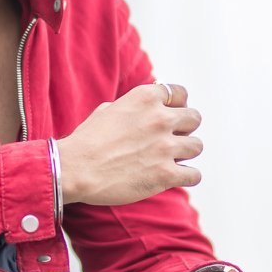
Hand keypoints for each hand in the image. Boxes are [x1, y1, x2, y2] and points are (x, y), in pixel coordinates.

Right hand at [56, 81, 202, 206]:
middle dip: (185, 129)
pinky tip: (175, 177)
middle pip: (194, 118)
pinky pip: (194, 174)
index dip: (177, 106)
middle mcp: (160, 118)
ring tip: (171, 159)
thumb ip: (132, 107)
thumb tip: (143, 110)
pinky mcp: (166, 174)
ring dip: (185, 153)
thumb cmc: (86, 141)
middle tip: (171, 139)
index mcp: (146, 98)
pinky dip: (187, 177)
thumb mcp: (107, 110)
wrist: (74, 169)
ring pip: (197, 146)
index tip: (171, 116)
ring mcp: (165, 146)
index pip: (181, 94)